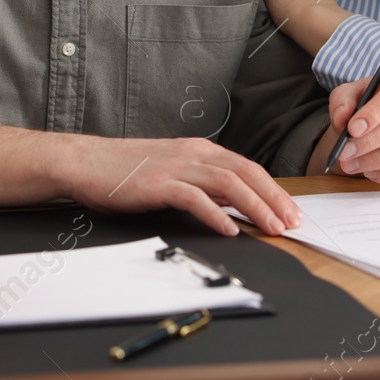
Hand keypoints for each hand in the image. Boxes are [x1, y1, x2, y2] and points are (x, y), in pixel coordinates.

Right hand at [59, 135, 302, 236]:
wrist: (86, 162)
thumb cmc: (125, 171)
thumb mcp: (172, 172)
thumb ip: (201, 184)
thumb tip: (232, 204)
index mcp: (198, 150)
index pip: (247, 167)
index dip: (273, 189)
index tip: (291, 211)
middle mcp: (192, 153)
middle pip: (245, 173)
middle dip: (274, 198)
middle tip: (292, 223)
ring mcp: (176, 167)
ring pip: (227, 184)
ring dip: (254, 206)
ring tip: (271, 228)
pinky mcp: (158, 183)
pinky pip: (194, 198)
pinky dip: (215, 214)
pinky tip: (229, 230)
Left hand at [324, 68, 379, 183]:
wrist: (376, 122)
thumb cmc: (364, 104)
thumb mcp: (348, 94)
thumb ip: (342, 102)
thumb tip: (342, 119)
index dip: (373, 114)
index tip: (352, 129)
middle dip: (368, 142)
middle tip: (344, 152)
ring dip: (376, 161)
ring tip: (351, 164)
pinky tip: (371, 172)